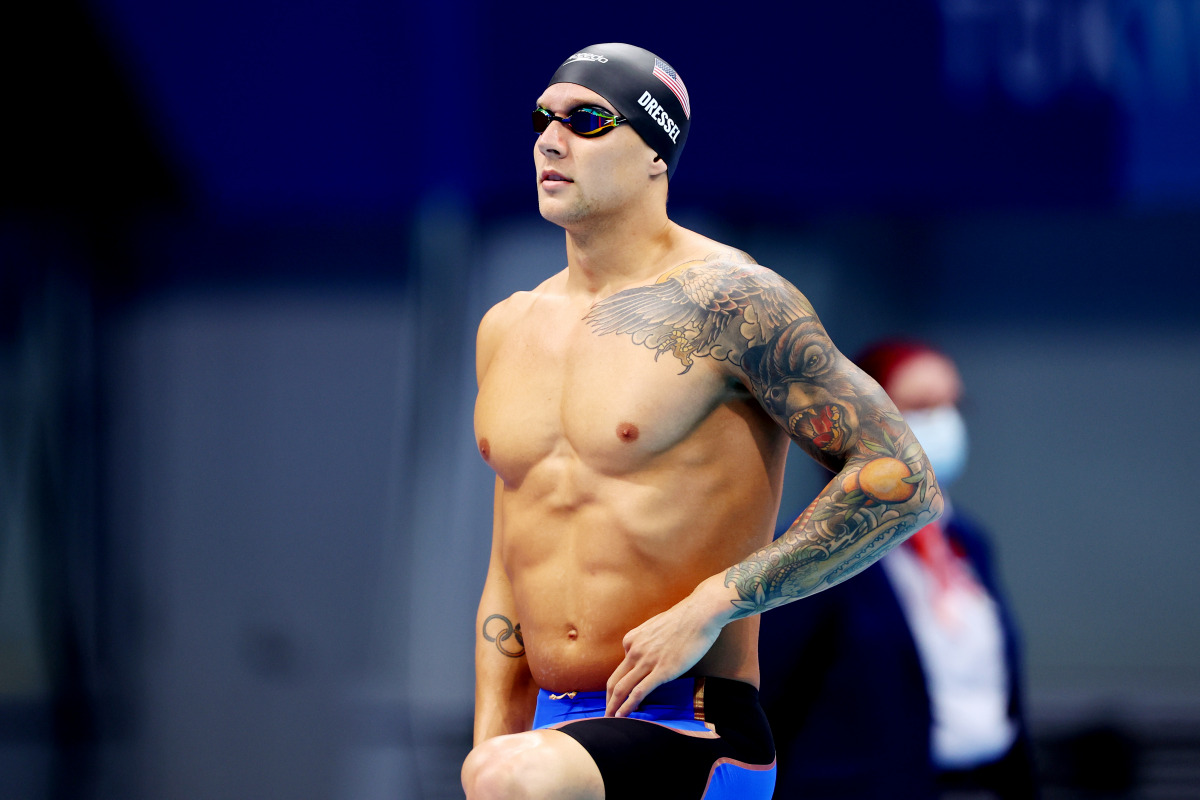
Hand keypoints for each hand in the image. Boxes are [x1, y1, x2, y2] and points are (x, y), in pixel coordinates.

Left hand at [604, 580, 728, 716]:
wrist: (699, 614)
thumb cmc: (683, 620)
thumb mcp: (656, 627)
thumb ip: (648, 641)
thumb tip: (650, 652)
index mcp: (632, 639)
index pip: (622, 666)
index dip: (620, 682)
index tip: (620, 695)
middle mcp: (634, 650)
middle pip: (615, 680)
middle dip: (608, 699)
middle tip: (605, 712)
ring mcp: (647, 661)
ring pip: (622, 688)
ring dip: (614, 706)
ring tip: (610, 719)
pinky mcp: (661, 671)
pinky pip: (639, 692)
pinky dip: (628, 706)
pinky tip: (623, 715)